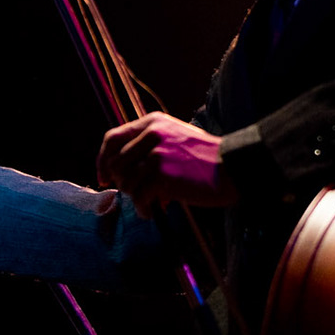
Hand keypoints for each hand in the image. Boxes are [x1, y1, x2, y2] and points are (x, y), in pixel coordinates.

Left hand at [96, 112, 237, 217]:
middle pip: (115, 164)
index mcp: (153, 122)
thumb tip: (118, 172)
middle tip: (138, 194)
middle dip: (122, 184)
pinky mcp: (162, 175)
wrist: (232, 167)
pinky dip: (143, 209)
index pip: (113, 139)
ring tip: (150, 204)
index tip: (103, 178)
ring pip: (126, 183)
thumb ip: (149, 147)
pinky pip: (138, 198)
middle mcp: (152, 134)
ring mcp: (156, 154)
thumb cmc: (206, 159)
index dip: (103, 160)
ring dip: (135, 198)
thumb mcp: (175, 139)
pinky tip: (154, 211)